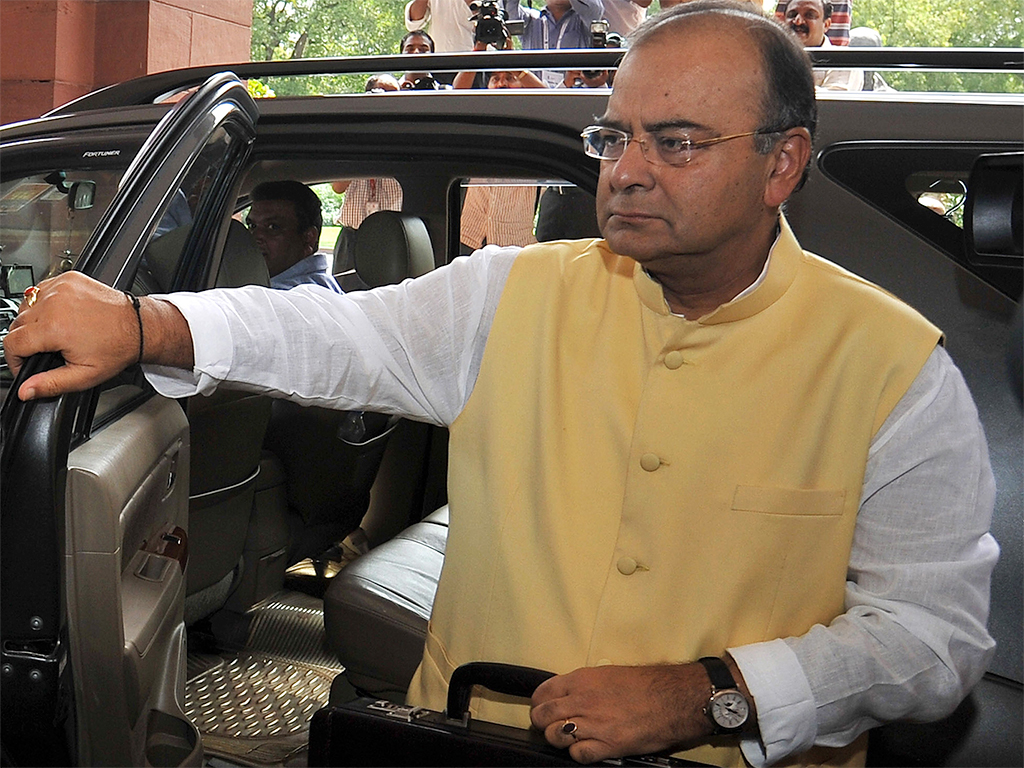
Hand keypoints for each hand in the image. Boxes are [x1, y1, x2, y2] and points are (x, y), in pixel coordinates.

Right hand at [3, 272, 192, 400]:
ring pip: (25, 306)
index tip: (25, 365)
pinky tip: (60, 316)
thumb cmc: (117, 348)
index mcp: (54, 327)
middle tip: (45, 351)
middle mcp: (54, 303)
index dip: (15, 360)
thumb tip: (26, 391)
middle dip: (25, 341)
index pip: (11, 343)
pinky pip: (41, 290)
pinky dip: (43, 304)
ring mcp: (61, 287)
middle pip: (16, 324)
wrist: (139, 326)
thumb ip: (50, 384)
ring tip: (54, 334)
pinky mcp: (68, 278)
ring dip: (32, 321)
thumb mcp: (84, 375)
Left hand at [530, 663, 714, 763]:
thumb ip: (582, 684)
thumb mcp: (606, 674)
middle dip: (542, 722)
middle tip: (549, 725)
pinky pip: (578, 754)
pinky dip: (578, 753)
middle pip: (542, 715)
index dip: (538, 703)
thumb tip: (566, 695)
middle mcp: (582, 700)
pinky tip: (585, 748)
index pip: (542, 692)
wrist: (671, 698)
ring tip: (568, 738)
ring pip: (554, 735)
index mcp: (581, 679)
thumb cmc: (645, 685)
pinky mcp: (607, 745)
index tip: (541, 707)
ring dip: (558, 738)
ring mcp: (593, 724)